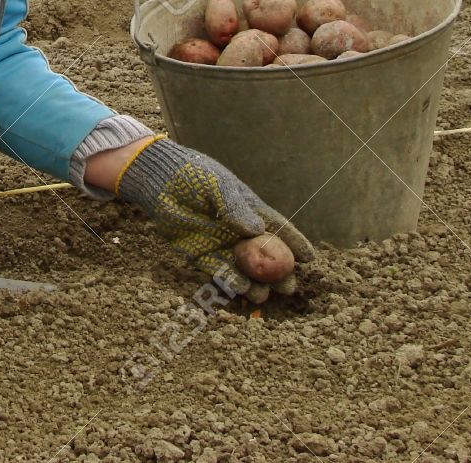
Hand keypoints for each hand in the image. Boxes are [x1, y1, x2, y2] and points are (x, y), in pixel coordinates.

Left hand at [113, 137, 313, 298]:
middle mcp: (238, 231)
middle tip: (289, 287)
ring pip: (243, 269)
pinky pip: (218, 271)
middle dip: (277, 273)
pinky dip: (229, 281)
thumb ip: (236, 208)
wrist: (160, 181)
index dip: (294, 243)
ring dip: (254, 283)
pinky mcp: (199, 254)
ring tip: (262, 294)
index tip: (310, 258)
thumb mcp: (218, 186)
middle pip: (264, 256)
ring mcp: (220, 244)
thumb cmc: (194, 176)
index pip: (278, 229)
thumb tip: (256, 230)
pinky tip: (240, 289)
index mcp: (250, 211)